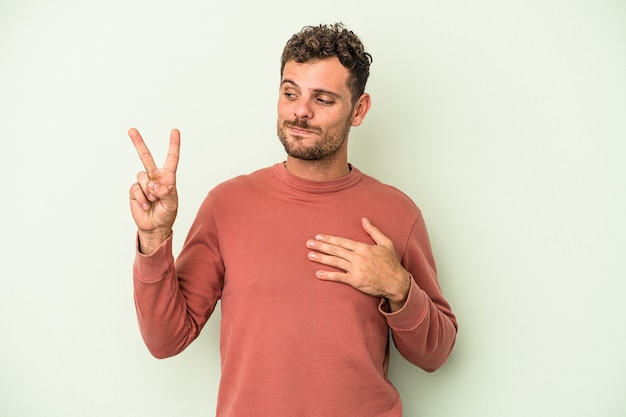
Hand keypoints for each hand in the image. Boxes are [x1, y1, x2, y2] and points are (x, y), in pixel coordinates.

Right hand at [128, 128, 179, 253]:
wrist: (154, 227)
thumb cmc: (166, 214)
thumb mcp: (171, 204)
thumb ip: (165, 192)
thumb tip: (154, 184)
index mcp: (168, 177)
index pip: (171, 158)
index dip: (173, 145)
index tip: (175, 131)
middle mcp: (155, 177)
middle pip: (146, 157)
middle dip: (138, 143)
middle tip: (131, 130)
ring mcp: (143, 183)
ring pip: (142, 176)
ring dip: (148, 190)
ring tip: (153, 200)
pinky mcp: (134, 191)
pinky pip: (135, 188)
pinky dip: (141, 198)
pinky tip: (145, 205)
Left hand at [306, 217, 410, 311]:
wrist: (396, 282)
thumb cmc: (391, 263)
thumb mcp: (386, 243)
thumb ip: (374, 231)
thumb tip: (364, 219)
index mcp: (363, 247)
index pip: (342, 241)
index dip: (329, 238)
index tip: (318, 236)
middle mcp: (358, 257)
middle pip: (336, 250)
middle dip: (321, 246)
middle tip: (308, 243)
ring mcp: (356, 269)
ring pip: (335, 262)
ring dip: (321, 258)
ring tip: (310, 255)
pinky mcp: (355, 281)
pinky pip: (339, 277)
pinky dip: (328, 275)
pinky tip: (318, 273)